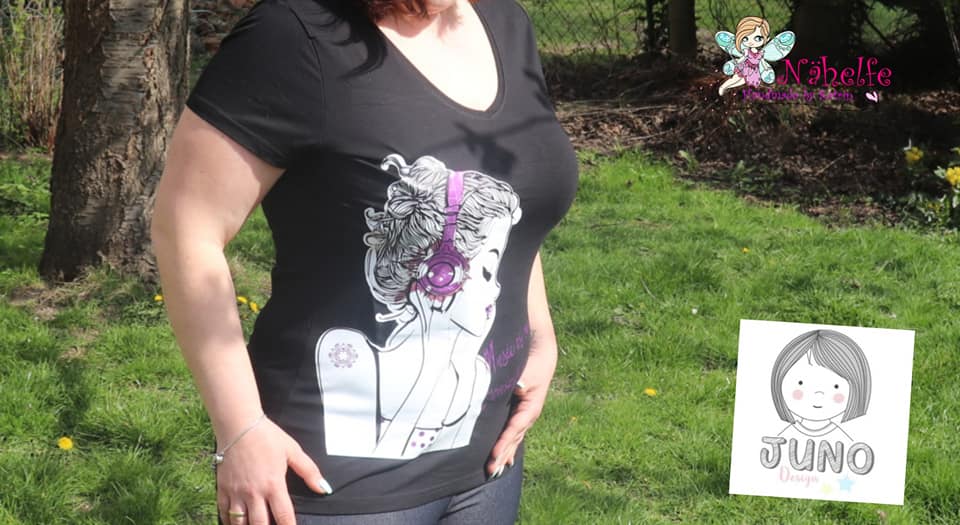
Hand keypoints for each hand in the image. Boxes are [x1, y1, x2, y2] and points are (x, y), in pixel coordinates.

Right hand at [216, 417, 329, 524]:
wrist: (238, 425)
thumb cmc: (267, 437)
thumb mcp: (292, 451)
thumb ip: (309, 471)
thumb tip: (324, 489)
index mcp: (274, 484)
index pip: (284, 516)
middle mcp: (254, 492)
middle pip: (260, 524)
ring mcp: (236, 492)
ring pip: (240, 523)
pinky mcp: (223, 489)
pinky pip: (224, 513)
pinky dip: (229, 522)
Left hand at [486, 345, 555, 477]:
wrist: (540, 352)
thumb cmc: (530, 362)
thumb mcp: (524, 373)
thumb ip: (515, 385)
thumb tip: (507, 395)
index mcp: (530, 408)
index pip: (514, 429)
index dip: (503, 443)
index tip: (493, 455)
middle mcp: (529, 414)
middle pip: (514, 439)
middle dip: (502, 455)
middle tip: (490, 472)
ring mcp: (526, 414)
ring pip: (514, 438)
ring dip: (505, 454)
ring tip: (496, 470)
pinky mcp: (521, 412)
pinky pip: (514, 433)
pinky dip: (508, 445)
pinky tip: (505, 458)